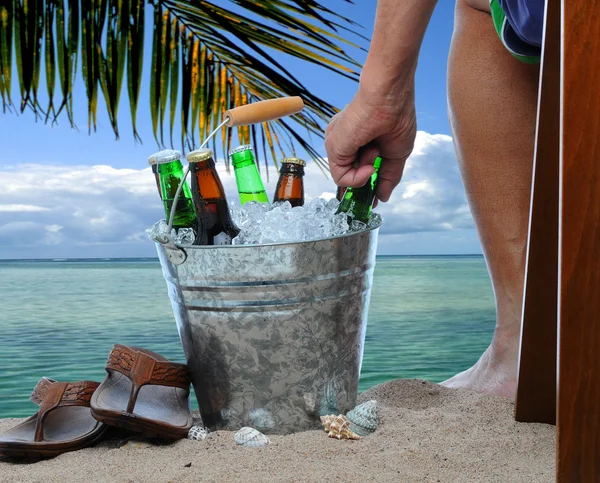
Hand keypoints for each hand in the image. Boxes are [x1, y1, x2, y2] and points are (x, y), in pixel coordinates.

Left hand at [324, 80, 416, 201]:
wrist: (389, 95)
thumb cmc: (397, 116)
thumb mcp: (396, 155)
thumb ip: (388, 177)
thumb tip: (383, 197)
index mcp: (357, 140)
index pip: (352, 169)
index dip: (363, 184)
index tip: (373, 198)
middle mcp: (344, 142)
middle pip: (349, 174)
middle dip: (366, 176)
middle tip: (376, 162)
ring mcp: (337, 144)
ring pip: (346, 177)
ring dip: (365, 171)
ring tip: (375, 150)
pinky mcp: (333, 147)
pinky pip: (341, 177)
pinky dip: (357, 177)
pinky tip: (368, 162)